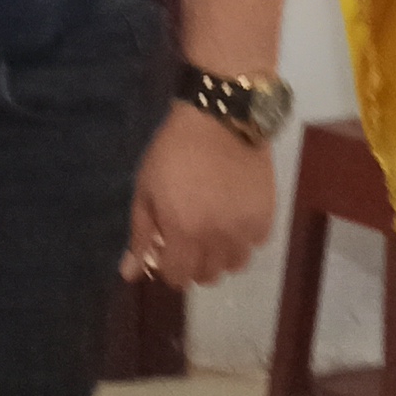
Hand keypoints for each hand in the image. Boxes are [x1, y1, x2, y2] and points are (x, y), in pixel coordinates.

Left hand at [122, 105, 275, 288]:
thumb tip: (130, 274)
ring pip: (234, 265)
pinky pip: (256, 243)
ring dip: (221, 255)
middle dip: (193, 264)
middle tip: (189, 241)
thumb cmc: (173, 151)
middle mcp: (216, 238)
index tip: (167, 251)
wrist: (220, 118)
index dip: (168, 269)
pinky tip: (235, 217)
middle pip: (207, 276)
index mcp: (182, 232)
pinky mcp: (265, 215)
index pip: (177, 277)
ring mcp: (244, 228)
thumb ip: (140, 234)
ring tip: (214, 232)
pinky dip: (245, 238)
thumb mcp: (146, 189)